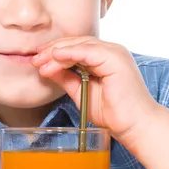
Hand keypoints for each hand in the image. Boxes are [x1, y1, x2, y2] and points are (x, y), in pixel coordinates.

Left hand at [32, 36, 158, 141]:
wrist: (134, 125)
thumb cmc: (113, 113)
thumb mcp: (81, 92)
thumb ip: (67, 78)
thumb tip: (47, 68)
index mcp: (104, 57)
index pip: (76, 47)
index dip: (55, 51)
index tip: (37, 59)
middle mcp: (111, 51)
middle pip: (76, 43)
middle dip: (52, 50)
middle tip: (35, 59)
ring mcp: (114, 53)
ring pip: (80, 45)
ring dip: (57, 53)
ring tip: (40, 61)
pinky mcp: (115, 59)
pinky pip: (87, 51)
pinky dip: (70, 53)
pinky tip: (55, 57)